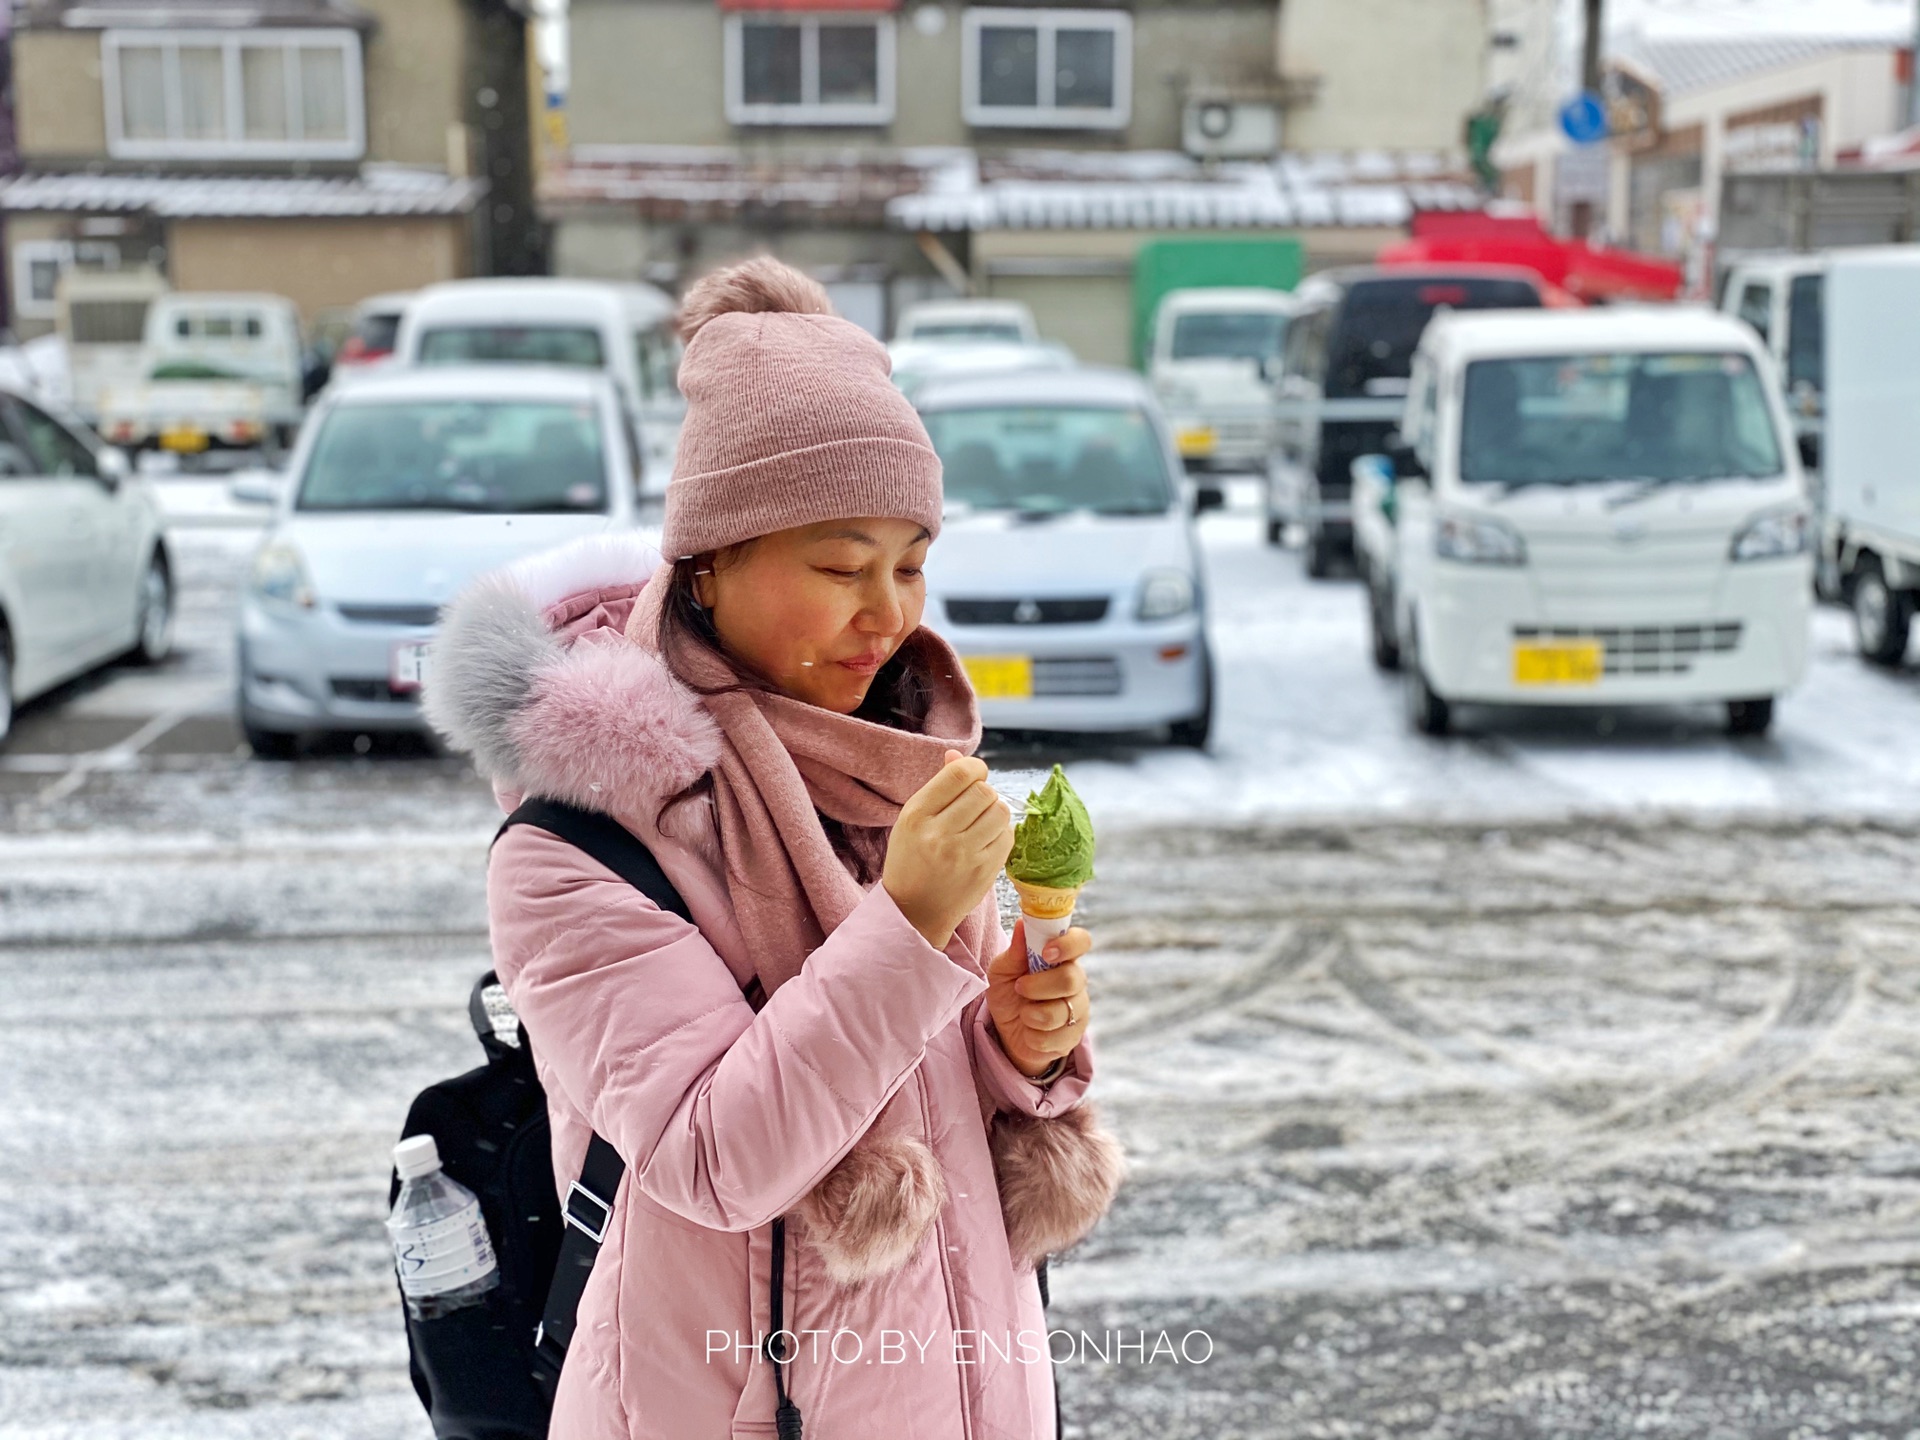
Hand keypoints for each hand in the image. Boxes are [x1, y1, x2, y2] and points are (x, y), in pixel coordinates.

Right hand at [883, 749, 1014, 950]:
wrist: (915, 912)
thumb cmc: (912, 860)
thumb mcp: (913, 820)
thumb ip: (938, 787)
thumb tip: (956, 755)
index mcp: (916, 815)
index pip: (958, 775)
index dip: (974, 768)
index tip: (974, 775)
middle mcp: (939, 834)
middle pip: (983, 791)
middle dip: (984, 792)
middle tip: (974, 804)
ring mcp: (964, 855)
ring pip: (1000, 811)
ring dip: (995, 811)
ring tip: (981, 822)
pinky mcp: (984, 871)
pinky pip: (1008, 836)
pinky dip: (1002, 833)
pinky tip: (986, 840)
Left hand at [986, 919, 1090, 1076]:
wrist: (1007, 1032)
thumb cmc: (1009, 993)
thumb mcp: (1002, 971)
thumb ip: (1014, 952)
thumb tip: (1022, 924)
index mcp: (1061, 957)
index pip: (1081, 941)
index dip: (1068, 944)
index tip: (1046, 953)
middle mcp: (1076, 980)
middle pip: (1072, 979)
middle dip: (1040, 986)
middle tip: (1021, 988)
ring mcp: (1078, 1009)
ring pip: (1063, 1011)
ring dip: (1033, 1015)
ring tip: (1023, 1014)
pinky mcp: (1074, 1035)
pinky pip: (1058, 1037)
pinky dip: (1035, 1036)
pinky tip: (1030, 1031)